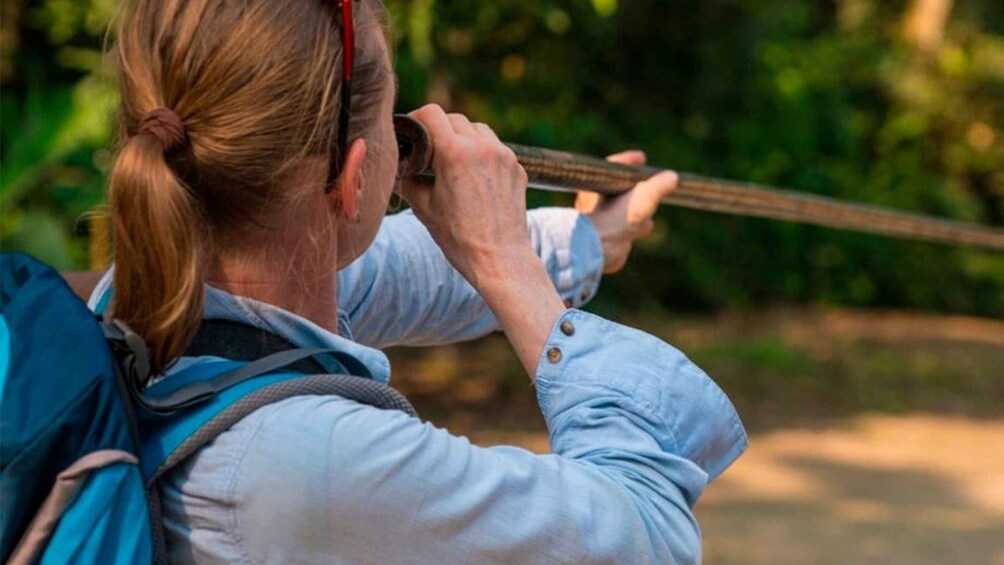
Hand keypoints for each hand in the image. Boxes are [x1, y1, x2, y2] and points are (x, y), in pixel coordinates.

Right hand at [398, 105, 532, 286]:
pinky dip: (482, 152)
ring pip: (478, 129)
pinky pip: (496, 148)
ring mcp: (504, 156)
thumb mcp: (424, 209)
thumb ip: (407, 181)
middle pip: (454, 119)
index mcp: (455, 154)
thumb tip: (397, 168)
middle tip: (429, 151)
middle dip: (439, 129)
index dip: (417, 119)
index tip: (412, 134)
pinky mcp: (517, 168)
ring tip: (453, 161)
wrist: (500, 259)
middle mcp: (482, 148)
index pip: (432, 114)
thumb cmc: (460, 238)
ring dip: (463, 137)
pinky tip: (474, 175)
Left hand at [575, 151, 677, 273]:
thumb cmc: (615, 219)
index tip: (641, 158)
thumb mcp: (643, 197)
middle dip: (637, 187)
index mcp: (600, 185)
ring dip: (639, 209)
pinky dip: (635, 226)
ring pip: (624, 210)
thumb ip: (659, 186)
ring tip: (650, 207)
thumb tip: (672, 177)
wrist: (598, 251)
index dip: (630, 161)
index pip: (615, 168)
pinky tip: (644, 227)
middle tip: (651, 182)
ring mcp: (601, 220)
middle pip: (620, 189)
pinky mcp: (606, 238)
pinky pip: (624, 227)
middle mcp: (596, 201)